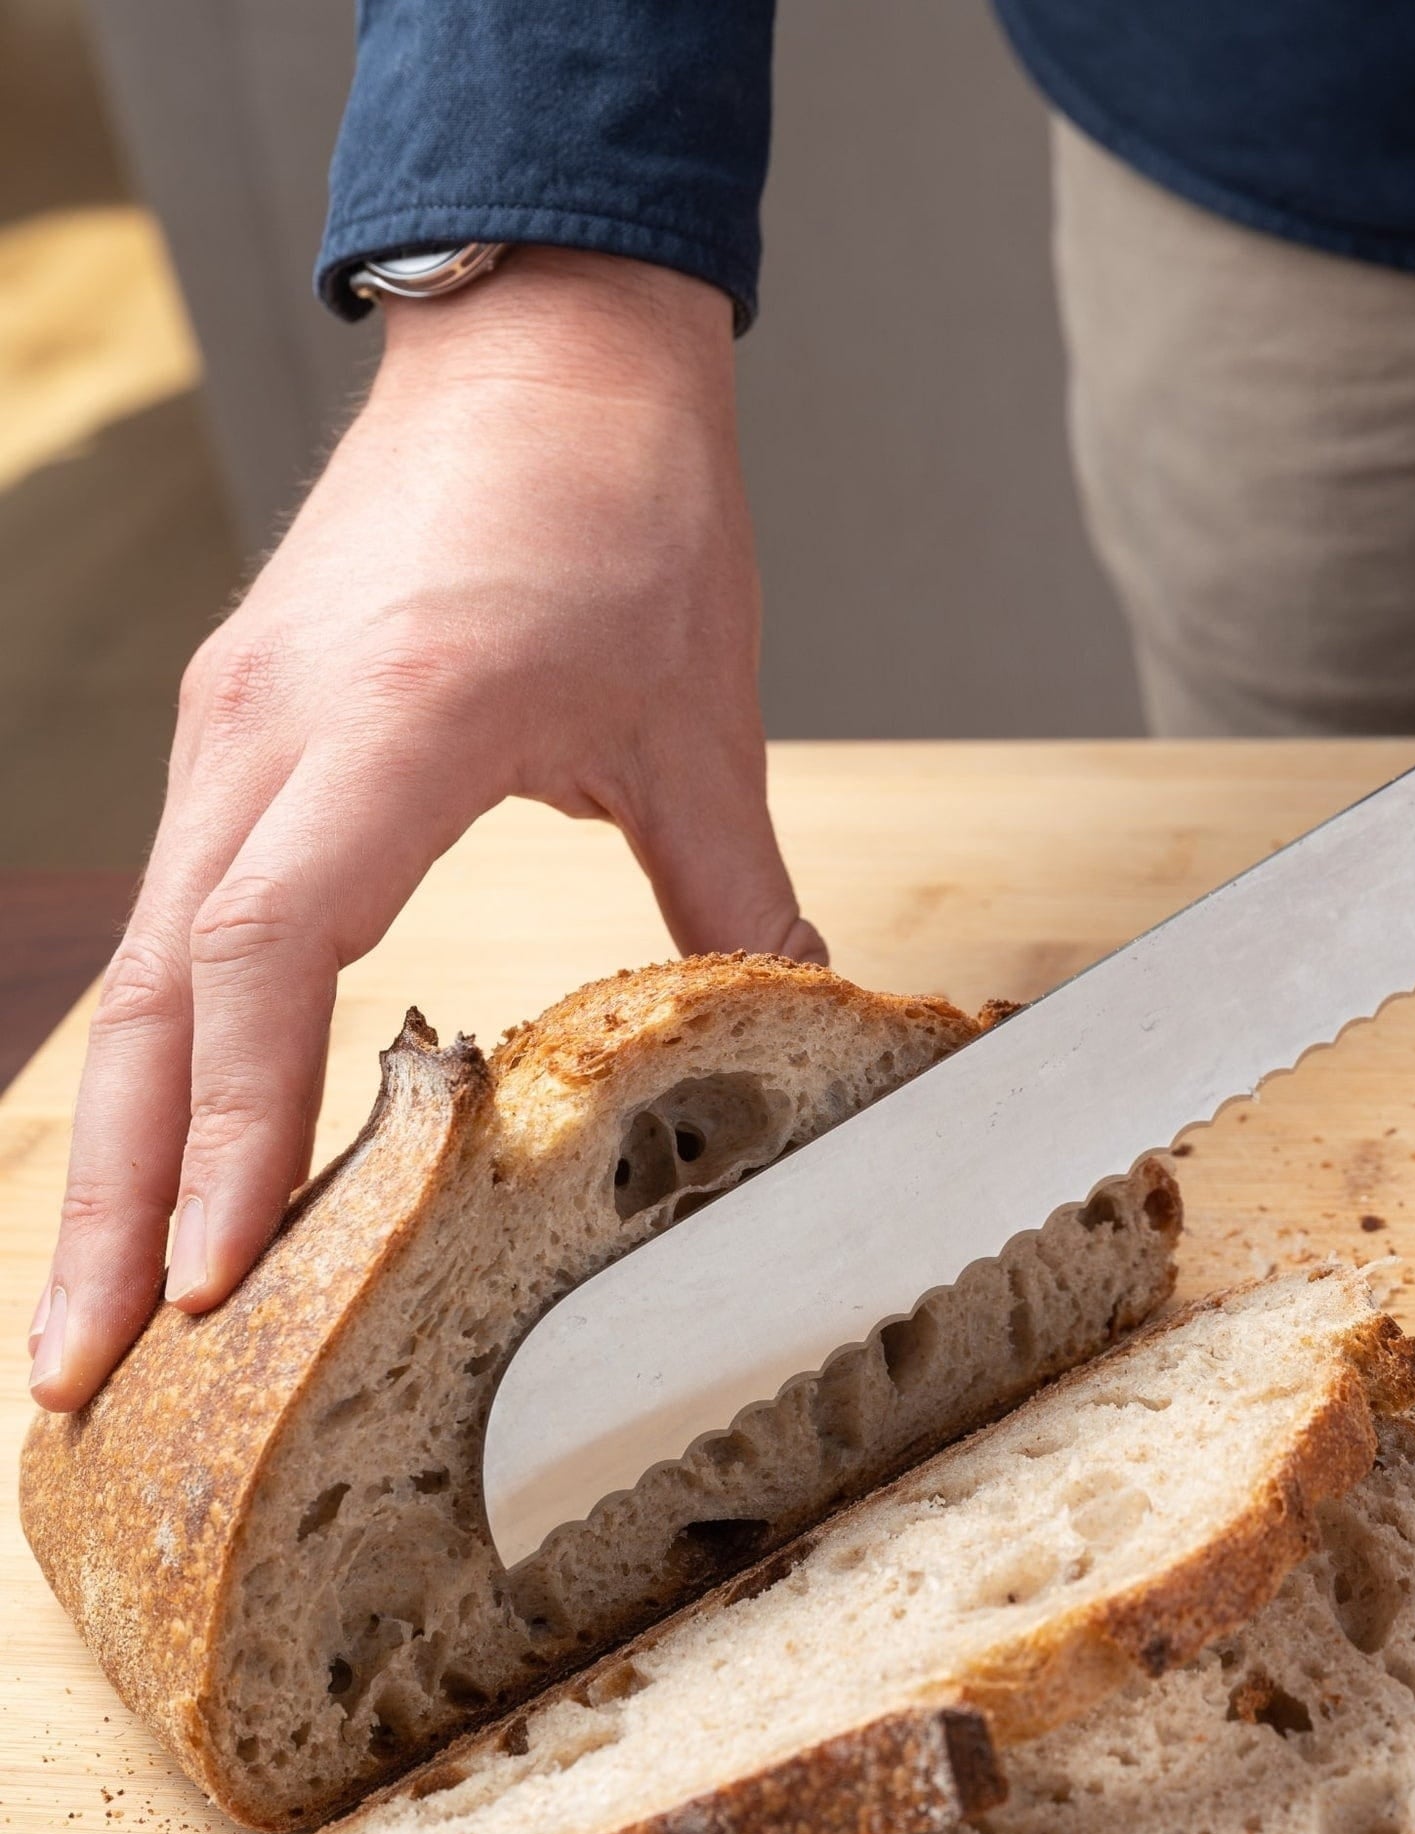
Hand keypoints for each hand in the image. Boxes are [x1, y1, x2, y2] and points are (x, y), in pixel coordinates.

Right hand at [28, 248, 821, 1410]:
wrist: (546, 343)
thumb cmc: (624, 508)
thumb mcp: (696, 719)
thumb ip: (734, 890)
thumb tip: (795, 1011)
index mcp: (391, 723)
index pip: (271, 953)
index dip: (243, 1131)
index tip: (223, 1283)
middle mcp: (269, 736)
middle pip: (167, 1002)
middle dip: (119, 1200)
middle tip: (88, 1378)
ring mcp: (233, 731)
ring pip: (151, 974)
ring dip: (123, 1146)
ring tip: (100, 1307)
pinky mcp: (241, 732)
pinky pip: (184, 918)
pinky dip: (173, 1052)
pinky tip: (173, 1144)